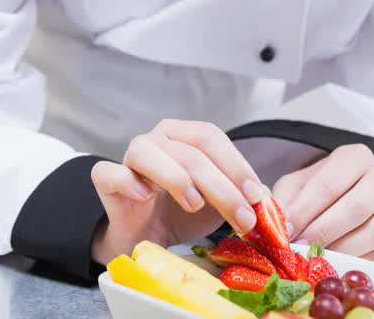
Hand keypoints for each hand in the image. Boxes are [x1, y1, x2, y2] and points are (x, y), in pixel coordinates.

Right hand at [90, 120, 265, 265]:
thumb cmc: (181, 213)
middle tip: (243, 218)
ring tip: (195, 204)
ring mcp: (128, 157)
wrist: (145, 238)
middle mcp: (155, 139)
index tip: (256, 196)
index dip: (236, 165)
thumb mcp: (220, 204)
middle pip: (189, 152)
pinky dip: (127, 181)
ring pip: (150, 155)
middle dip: (222, 187)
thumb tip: (268, 198)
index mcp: (182, 135)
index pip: (210, 137)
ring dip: (178, 179)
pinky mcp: (105, 179)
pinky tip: (144, 196)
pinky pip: (111, 173)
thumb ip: (243, 196)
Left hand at [273, 143, 373, 265]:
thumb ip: (283, 201)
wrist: (344, 202)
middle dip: (324, 232)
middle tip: (301, 248)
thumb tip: (272, 223)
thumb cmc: (316, 193)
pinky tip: (339, 265)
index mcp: (356, 157)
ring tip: (316, 259)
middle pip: (357, 207)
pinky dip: (362, 263)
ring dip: (342, 250)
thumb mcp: (295, 188)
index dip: (305, 210)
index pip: (330, 183)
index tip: (286, 231)